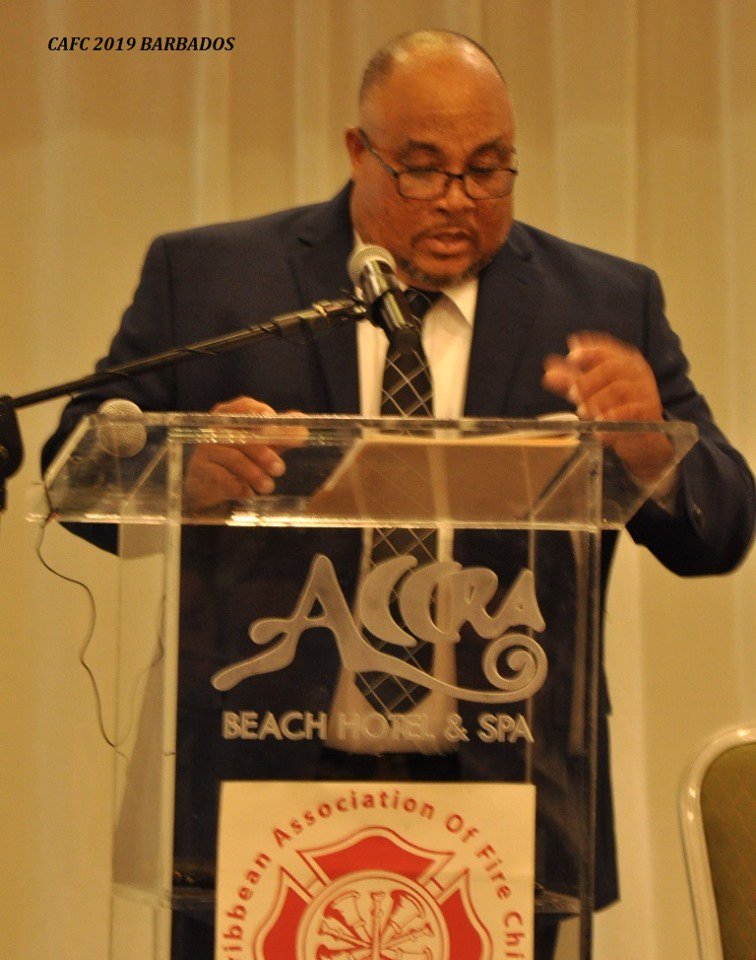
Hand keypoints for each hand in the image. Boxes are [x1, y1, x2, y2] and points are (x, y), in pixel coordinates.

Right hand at [184, 397, 306, 511]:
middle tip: (280, 469)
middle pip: (242, 436)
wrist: (206, 484)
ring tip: (268, 487)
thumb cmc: (238, 457)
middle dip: (264, 453)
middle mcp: (215, 429)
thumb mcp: (259, 444)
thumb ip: (280, 435)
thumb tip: (303, 427)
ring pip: (233, 459)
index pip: (244, 406)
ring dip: (254, 474)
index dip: (258, 411)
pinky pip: (220, 478)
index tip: (272, 419)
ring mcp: (206, 450)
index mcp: (230, 415)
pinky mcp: (201, 471)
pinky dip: (237, 487)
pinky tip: (249, 495)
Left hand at [542, 332, 674, 483]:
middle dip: (588, 379)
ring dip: (596, 399)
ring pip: (618, 388)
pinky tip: (600, 426)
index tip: (571, 358)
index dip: (588, 352)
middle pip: (611, 367)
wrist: (642, 435)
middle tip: (572, 393)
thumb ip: (571, 379)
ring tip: (584, 411)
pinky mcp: (648, 411)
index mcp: (623, 361)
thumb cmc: (615, 406)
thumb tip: (549, 365)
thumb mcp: (590, 391)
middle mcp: (636, 372)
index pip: (606, 350)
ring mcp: (644, 390)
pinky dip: (612, 417)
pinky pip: (630, 411)